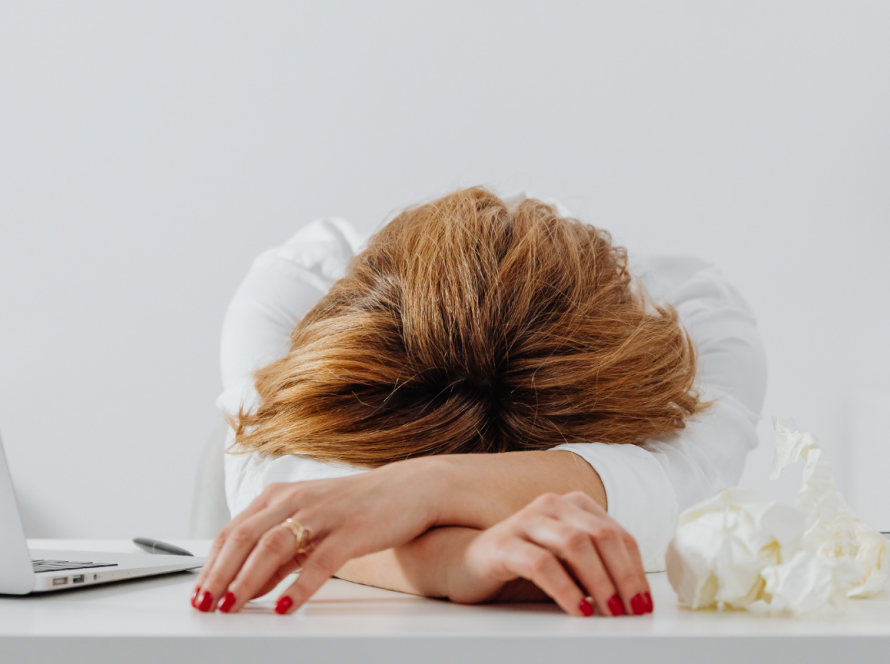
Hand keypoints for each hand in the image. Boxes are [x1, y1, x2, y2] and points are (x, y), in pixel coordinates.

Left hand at [191, 459, 443, 613]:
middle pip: (245, 537)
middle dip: (220, 574)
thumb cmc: (358, 507)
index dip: (211, 564)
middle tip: (205, 605)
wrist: (410, 489)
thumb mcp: (311, 526)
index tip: (198, 593)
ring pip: (273, 546)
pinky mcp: (351, 529)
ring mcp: (324, 513)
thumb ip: (280, 555)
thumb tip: (249, 585)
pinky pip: (319, 561)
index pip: (233, 531)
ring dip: (248, 579)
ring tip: (232, 606)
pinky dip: (298, 585)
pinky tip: (285, 606)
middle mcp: (296, 500)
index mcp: (280, 496)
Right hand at [450, 492, 651, 616]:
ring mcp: (526, 520)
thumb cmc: (523, 566)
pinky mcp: (504, 543)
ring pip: (575, 544)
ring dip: (599, 581)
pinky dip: (566, 589)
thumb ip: (598, 567)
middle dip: (624, 577)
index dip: (636, 570)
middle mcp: (552, 505)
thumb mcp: (568, 564)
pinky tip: (578, 609)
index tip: (645, 602)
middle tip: (633, 611)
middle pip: (601, 536)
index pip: (618, 535)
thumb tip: (637, 597)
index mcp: (573, 505)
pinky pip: (542, 564)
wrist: (466, 564)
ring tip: (609, 611)